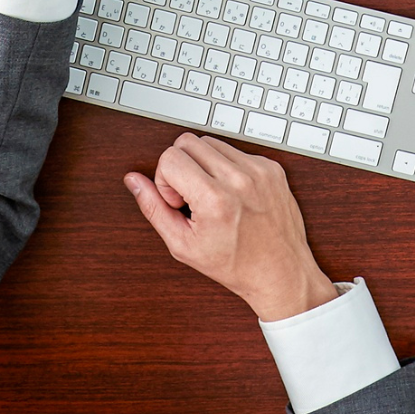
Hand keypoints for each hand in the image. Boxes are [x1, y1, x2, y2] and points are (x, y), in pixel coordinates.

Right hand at [124, 133, 339, 322]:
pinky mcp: (272, 167)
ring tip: (212, 196)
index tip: (179, 201)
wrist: (280, 271)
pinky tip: (232, 194)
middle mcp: (239, 179)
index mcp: (215, 199)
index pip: (170, 157)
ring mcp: (259, 170)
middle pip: (188, 142)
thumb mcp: (183, 245)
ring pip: (211, 141)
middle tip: (192, 196)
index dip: (165, 180)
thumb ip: (153, 208)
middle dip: (181, 166)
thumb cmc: (235, 264)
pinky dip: (227, 167)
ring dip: (204, 164)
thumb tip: (134, 181)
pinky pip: (236, 151)